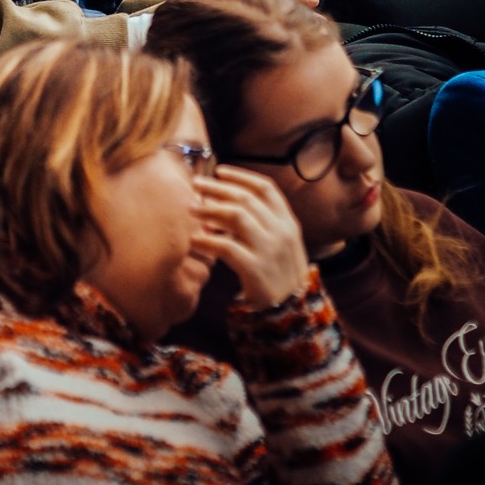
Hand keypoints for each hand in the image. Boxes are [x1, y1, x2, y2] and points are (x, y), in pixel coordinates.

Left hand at [194, 166, 309, 310]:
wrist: (292, 313)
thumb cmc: (278, 272)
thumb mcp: (279, 243)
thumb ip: (259, 221)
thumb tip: (218, 201)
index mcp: (289, 222)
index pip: (266, 188)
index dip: (241, 176)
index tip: (220, 171)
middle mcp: (281, 232)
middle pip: (245, 198)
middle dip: (217, 188)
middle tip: (195, 184)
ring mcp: (269, 250)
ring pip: (236, 216)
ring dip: (210, 209)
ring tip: (191, 209)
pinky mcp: (256, 270)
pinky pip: (226, 248)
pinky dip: (207, 241)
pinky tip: (194, 240)